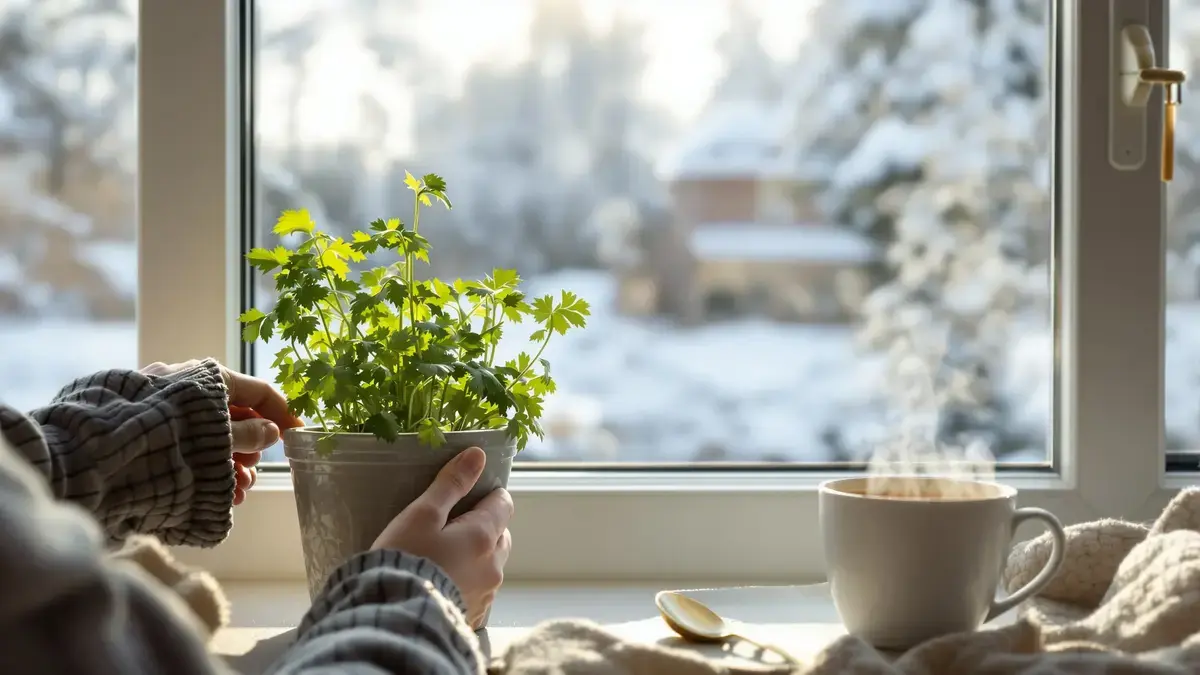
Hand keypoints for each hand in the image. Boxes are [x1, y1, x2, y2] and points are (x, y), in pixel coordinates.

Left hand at [141, 359, 303, 504]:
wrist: (99, 449)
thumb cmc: (167, 436)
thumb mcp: (217, 435)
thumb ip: (249, 434)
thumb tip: (271, 432)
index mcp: (211, 378)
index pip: (260, 391)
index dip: (283, 413)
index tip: (298, 434)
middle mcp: (191, 388)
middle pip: (235, 415)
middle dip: (251, 449)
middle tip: (253, 475)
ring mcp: (169, 408)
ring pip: (210, 435)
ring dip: (230, 464)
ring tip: (236, 493)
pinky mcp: (151, 429)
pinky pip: (188, 444)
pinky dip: (206, 466)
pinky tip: (214, 492)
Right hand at [371, 447, 512, 627]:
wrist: (391, 620)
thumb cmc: (404, 561)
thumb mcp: (422, 514)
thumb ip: (451, 484)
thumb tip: (477, 456)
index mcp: (484, 537)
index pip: (503, 504)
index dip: (487, 495)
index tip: (467, 496)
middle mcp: (493, 567)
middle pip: (500, 535)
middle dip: (483, 527)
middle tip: (450, 527)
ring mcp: (484, 595)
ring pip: (490, 565)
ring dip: (476, 557)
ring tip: (442, 558)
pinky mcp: (472, 617)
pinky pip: (477, 591)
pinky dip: (466, 582)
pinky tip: (441, 583)